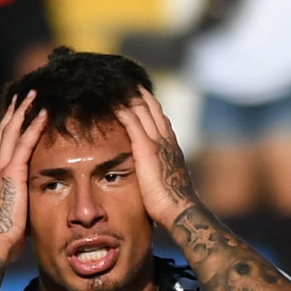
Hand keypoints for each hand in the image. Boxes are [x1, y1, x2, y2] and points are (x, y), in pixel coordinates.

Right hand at [0, 91, 45, 257]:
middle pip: (2, 133)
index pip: (1, 148)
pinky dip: (34, 126)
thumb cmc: (3, 240)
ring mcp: (1, 169)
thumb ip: (21, 208)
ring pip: (11, 131)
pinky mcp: (11, 173)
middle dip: (13, 112)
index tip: (15, 117)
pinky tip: (44, 113)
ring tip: (34, 93)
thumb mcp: (13, 219)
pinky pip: (24, 144)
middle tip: (23, 95)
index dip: (7, 130)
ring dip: (23, 111)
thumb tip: (30, 213)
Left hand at [116, 87, 199, 229]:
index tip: (137, 96)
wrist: (180, 210)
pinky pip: (131, 120)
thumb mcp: (166, 185)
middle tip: (124, 81)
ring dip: (128, 95)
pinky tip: (110, 100)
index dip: (149, 106)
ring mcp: (157, 142)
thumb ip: (158, 176)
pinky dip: (121, 108)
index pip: (160, 119)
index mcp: (171, 148)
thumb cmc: (172, 206)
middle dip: (138, 93)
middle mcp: (167, 140)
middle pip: (152, 107)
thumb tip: (152, 182)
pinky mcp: (146, 147)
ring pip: (142, 108)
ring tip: (113, 85)